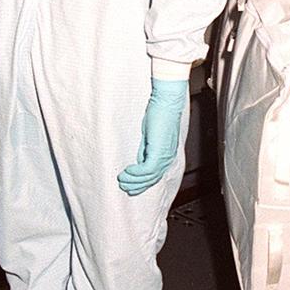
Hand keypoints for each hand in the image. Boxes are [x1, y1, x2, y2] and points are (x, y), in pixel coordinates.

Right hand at [118, 79, 187, 195]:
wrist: (166, 102)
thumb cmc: (160, 114)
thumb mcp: (150, 136)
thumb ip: (146, 149)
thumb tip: (139, 160)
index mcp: (167, 155)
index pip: (155, 176)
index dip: (142, 184)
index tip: (130, 187)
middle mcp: (168, 158)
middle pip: (152, 180)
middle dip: (136, 185)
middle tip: (123, 186)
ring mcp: (165, 156)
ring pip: (149, 177)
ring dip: (133, 180)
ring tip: (121, 180)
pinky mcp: (159, 152)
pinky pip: (147, 170)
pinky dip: (136, 173)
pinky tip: (127, 171)